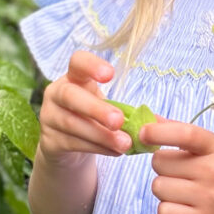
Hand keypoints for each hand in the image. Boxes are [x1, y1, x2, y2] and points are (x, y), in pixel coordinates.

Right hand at [38, 50, 131, 165]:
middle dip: (96, 108)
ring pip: (73, 124)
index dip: (91, 65)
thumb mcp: (111, 109)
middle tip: (119, 120)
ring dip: (101, 135)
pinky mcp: (48, 141)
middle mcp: (57, 93)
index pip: (77, 61)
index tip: (110, 75)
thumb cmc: (94, 118)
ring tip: (125, 144)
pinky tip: (114, 152)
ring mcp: (49, 117)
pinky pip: (73, 143)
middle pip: (70, 95)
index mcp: (75, 77)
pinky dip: (97, 148)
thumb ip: (134, 114)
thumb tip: (164, 124)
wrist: (68, 146)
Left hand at [142, 121, 213, 213]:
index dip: (158, 132)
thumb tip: (150, 120)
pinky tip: (182, 205)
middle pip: (160, 162)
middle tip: (179, 170)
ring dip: (164, 187)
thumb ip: (182, 131)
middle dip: (162, 164)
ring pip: (158, 187)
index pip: (185, 134)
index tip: (143, 133)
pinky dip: (167, 208)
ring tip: (183, 188)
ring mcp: (208, 198)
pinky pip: (163, 211)